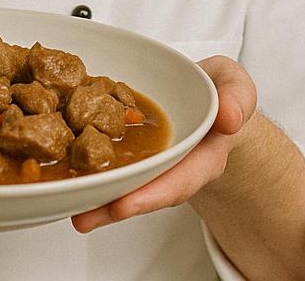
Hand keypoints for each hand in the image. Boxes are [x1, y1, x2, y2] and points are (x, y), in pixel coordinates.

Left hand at [69, 55, 257, 232]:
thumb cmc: (220, 92)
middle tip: (84, 218)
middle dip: (114, 206)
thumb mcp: (236, 87)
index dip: (152, 195)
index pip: (180, 180)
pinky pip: (110, 162)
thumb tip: (230, 117)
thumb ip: (238, 98)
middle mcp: (173, 166)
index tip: (125, 205)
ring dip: (96, 199)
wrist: (206, 95)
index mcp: (203, 156)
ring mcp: (151, 162)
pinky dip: (89, 171)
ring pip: (124, 182)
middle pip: (144, 190)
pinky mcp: (130, 151)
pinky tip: (66, 178)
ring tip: (70, 210)